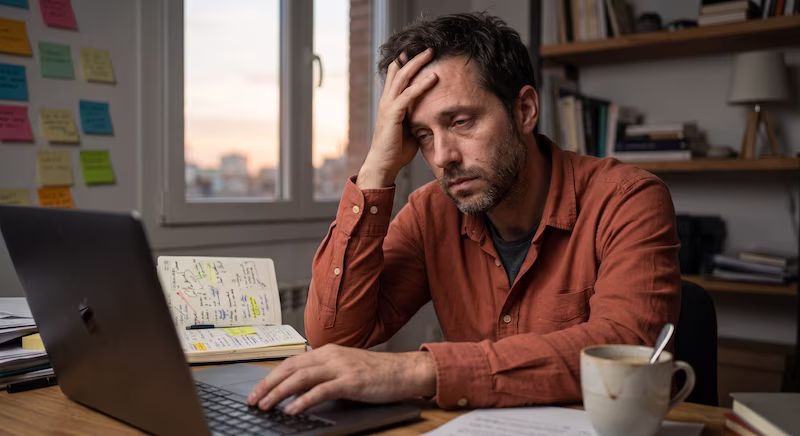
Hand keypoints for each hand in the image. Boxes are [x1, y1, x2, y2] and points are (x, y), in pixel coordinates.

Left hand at [247, 344, 436, 414]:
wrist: (404, 371)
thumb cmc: (377, 373)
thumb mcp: (345, 368)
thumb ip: (323, 374)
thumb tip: (298, 390)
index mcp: (327, 351)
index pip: (291, 361)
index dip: (271, 375)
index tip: (257, 390)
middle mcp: (330, 355)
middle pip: (290, 367)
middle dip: (267, 384)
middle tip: (252, 399)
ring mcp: (340, 367)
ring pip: (300, 378)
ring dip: (279, 392)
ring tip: (265, 405)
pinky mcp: (350, 382)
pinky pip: (320, 390)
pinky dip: (303, 400)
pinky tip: (292, 410)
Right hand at [357, 48, 438, 188]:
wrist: (384, 165)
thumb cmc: (397, 150)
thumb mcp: (411, 128)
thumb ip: (418, 116)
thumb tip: (433, 112)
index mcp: (390, 102)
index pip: (397, 75)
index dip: (407, 62)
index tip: (422, 52)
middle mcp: (387, 100)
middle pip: (398, 70)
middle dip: (413, 57)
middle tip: (429, 47)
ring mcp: (388, 106)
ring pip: (402, 77)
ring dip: (417, 64)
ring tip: (431, 53)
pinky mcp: (392, 114)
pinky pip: (408, 95)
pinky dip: (421, 85)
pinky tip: (433, 78)